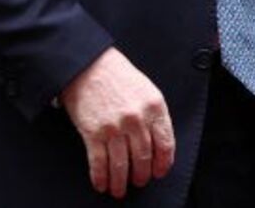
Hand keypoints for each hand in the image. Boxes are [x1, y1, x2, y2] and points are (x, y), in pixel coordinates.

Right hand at [59, 47, 174, 198]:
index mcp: (154, 107)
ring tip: (119, 189)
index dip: (163, 163)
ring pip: (121, 165)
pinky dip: (100, 177)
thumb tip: (158, 144)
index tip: (159, 172)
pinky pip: (99, 163)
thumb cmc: (118, 76)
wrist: (88, 65)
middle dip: (141, 175)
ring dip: (121, 182)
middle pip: (143, 158)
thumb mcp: (146, 90)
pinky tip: (101, 184)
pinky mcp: (93, 132)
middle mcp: (136, 119)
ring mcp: (114, 127)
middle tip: (139, 181)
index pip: (165, 144)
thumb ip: (154, 115)